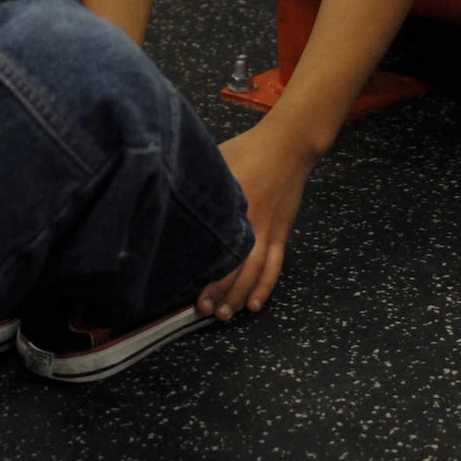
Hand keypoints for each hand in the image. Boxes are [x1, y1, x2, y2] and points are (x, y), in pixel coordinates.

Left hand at [196, 112, 322, 320]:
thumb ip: (201, 184)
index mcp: (234, 204)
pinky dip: (266, 286)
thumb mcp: (217, 161)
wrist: (288, 146)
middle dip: (219, 291)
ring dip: (240, 295)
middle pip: (235, 265)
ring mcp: (270, 230)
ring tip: (225, 315)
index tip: (188, 287)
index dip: (204, 270)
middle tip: (202, 310)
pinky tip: (256, 304)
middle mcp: (252, 222)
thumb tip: (172, 196)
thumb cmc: (246, 149)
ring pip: (255, 271)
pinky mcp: (282, 232)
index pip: (217, 245)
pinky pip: (275, 265)